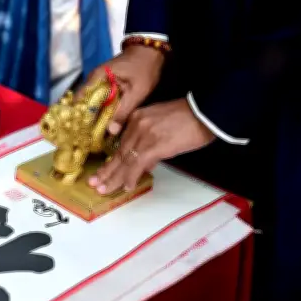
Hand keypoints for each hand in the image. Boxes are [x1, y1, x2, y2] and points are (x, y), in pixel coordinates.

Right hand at [78, 45, 165, 135]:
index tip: (80, 134)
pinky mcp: (105, 87)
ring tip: (91, 138)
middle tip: (86, 141)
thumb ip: (123, 111)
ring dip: (91, 119)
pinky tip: (102, 127)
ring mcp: (98, 84)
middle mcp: (92, 81)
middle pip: (83, 105)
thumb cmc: (144, 68)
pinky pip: (98, 103)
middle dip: (84, 122)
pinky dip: (100, 114)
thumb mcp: (137, 91)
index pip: (80, 101)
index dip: (78, 118)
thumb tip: (111, 132)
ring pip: (90, 105)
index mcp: (96, 78)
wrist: (150, 52)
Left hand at [88, 98, 215, 194]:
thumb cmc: (190, 118)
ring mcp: (144, 135)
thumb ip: (151, 140)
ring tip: (104, 189)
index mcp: (138, 117)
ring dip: (114, 177)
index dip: (113, 160)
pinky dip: (131, 177)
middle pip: (119, 152)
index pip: (122, 143)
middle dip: (107, 170)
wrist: (205, 112)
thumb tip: (146, 162)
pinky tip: (127, 186)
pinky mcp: (154, 145)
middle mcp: (137, 125)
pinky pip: (137, 165)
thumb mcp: (163, 125)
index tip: (104, 170)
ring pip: (125, 160)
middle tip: (95, 183)